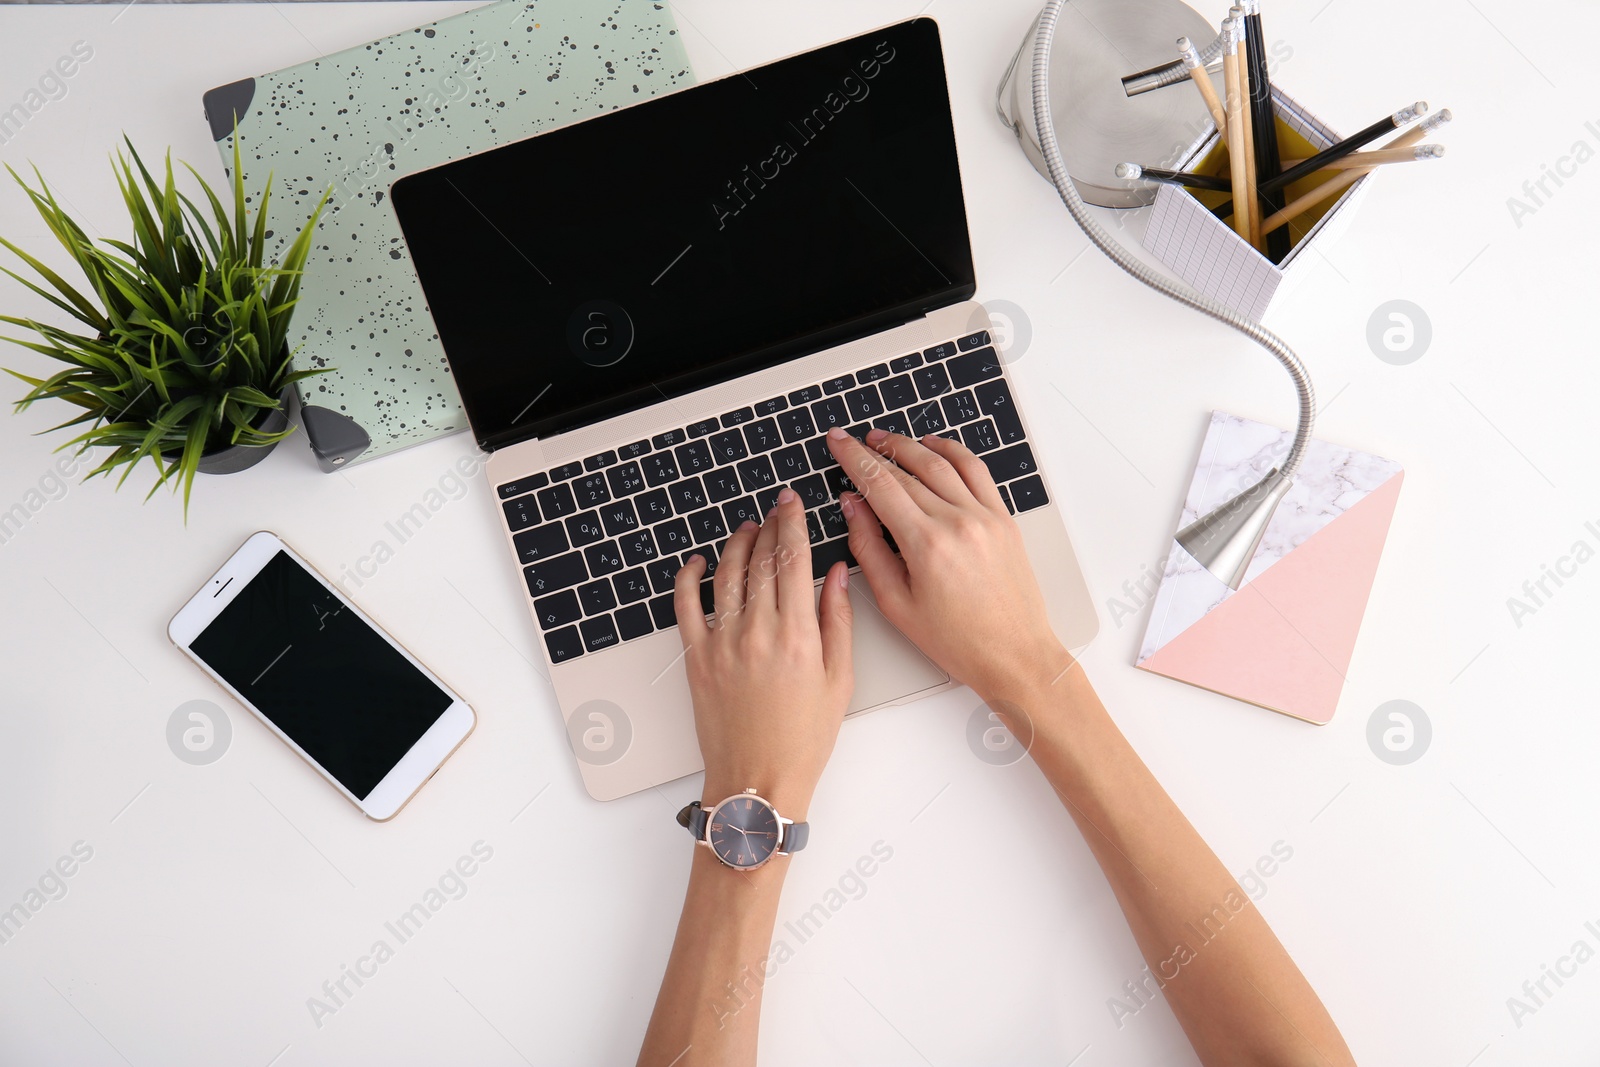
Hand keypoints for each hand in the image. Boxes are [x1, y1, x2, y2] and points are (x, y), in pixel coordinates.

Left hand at [673, 487, 853, 817]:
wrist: (758, 781)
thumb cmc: (804, 739)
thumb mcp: (840, 679)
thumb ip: (839, 621)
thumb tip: (837, 574)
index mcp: (799, 636)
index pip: (794, 560)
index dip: (793, 524)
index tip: (792, 503)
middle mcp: (758, 633)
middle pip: (761, 561)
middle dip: (769, 527)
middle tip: (775, 510)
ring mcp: (722, 643)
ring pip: (726, 575)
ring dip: (736, 545)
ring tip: (746, 529)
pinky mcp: (696, 658)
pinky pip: (686, 606)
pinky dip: (688, 578)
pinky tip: (696, 562)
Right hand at [825, 427, 1070, 699]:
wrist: (1014, 654)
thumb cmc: (958, 640)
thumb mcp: (897, 604)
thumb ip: (868, 549)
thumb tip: (853, 506)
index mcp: (927, 545)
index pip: (881, 485)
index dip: (854, 458)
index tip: (838, 442)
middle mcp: (958, 523)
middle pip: (907, 470)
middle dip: (874, 451)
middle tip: (853, 440)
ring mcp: (985, 517)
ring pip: (941, 463)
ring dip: (909, 445)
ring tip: (885, 439)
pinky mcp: (1003, 519)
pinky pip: (976, 471)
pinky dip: (952, 452)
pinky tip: (934, 447)